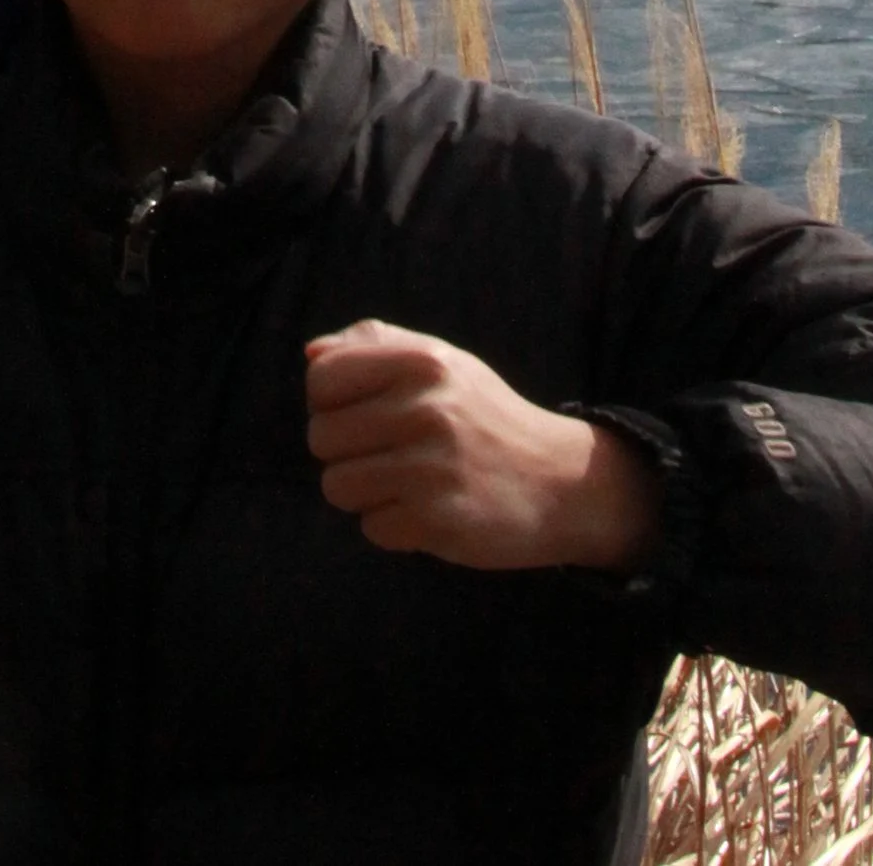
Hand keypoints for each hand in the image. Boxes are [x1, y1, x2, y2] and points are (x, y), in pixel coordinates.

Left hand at [303, 320, 662, 571]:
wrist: (560, 481)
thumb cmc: (485, 417)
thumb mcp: (442, 363)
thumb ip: (375, 345)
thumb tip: (312, 354)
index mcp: (422, 361)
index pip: (322, 379)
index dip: (330, 403)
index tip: (362, 414)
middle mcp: (426, 407)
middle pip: (321, 438)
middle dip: (347, 453)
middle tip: (391, 454)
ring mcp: (432, 465)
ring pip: (337, 486)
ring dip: (365, 494)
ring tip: (407, 484)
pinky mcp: (439, 519)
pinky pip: (372, 527)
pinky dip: (394, 526)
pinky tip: (430, 510)